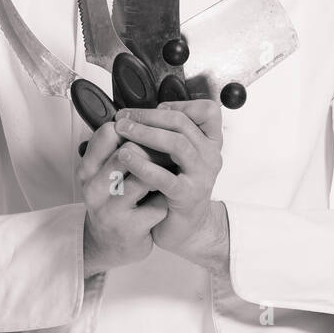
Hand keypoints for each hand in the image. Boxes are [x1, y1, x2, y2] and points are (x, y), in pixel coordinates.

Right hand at [78, 119, 168, 278]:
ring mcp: (110, 210)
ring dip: (164, 172)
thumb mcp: (105, 174)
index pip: (108, 133)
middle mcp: (93, 188)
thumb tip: (146, 120)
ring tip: (173, 169)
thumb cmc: (113, 202)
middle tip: (173, 147)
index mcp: (87, 169)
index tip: (152, 129)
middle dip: (155, 148)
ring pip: (144, 178)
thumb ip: (117, 148)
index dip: (136, 128)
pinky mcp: (129, 229)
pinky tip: (167, 199)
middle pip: (128, 153)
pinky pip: (157, 205)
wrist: (111, 245)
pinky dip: (166, 200)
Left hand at [111, 100, 227, 273]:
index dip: (180, 103)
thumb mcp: (177, 157)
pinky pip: (166, 177)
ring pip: (177, 143)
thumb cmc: (175, 188)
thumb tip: (138, 113)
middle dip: (149, 116)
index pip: (207, 110)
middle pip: (183, 122)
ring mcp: (201, 176)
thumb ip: (168, 134)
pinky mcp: (187, 196)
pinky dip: (143, 165)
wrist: (184, 229)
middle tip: (124, 117)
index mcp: (210, 143)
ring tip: (123, 131)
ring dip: (146, 133)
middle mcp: (210, 156)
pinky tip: (125, 157)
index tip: (154, 107)